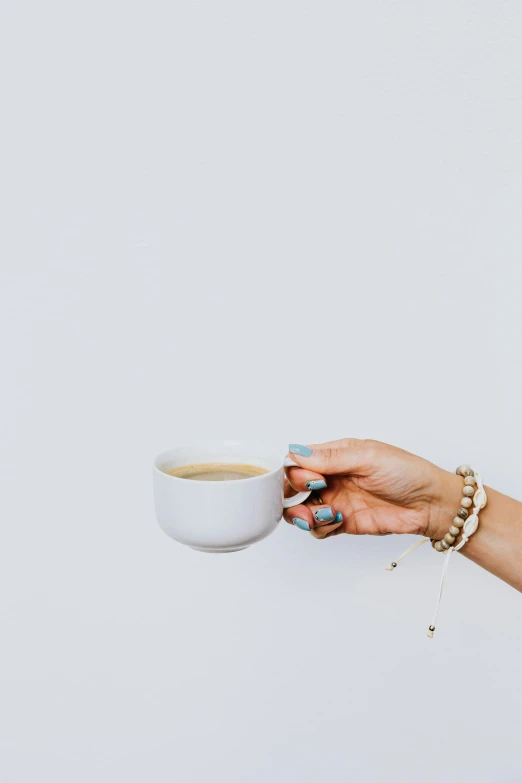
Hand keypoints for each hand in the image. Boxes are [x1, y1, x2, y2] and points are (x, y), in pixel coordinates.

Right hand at [284, 439, 459, 539]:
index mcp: (335, 455)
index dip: (296, 471)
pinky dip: (320, 527)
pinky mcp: (343, 522)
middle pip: (294, 487)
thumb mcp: (369, 457)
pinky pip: (317, 528)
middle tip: (316, 494)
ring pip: (301, 509)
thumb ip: (331, 458)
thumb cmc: (407, 472)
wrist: (431, 504)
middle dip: (295, 494)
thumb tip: (296, 452)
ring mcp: (336, 500)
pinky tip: (338, 520)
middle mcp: (331, 477)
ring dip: (304, 514)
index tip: (313, 478)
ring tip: (325, 514)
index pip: (298, 461)